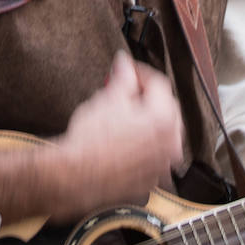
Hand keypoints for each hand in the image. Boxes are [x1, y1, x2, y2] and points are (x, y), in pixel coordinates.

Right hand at [0, 52, 184, 223]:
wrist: (75, 177)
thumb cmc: (91, 141)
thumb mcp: (108, 99)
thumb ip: (123, 78)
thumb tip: (124, 65)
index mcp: (164, 119)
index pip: (159, 84)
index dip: (139, 73)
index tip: (125, 71)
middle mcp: (169, 144)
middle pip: (165, 109)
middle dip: (146, 97)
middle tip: (124, 92)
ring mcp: (161, 165)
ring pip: (160, 134)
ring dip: (146, 122)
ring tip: (122, 117)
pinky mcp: (149, 180)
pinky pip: (152, 156)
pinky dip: (142, 145)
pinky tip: (123, 141)